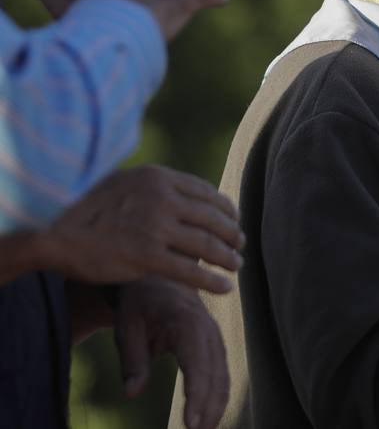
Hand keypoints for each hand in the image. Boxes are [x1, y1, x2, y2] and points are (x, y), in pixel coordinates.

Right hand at [41, 165, 243, 293]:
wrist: (51, 232)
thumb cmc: (85, 210)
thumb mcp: (123, 184)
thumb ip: (154, 188)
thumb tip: (183, 194)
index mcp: (158, 178)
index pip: (206, 193)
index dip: (225, 209)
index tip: (233, 220)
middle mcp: (162, 198)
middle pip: (212, 218)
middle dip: (232, 234)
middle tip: (240, 245)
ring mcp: (155, 226)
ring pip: (207, 244)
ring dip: (227, 258)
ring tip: (236, 266)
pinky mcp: (146, 256)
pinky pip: (190, 270)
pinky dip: (212, 280)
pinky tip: (225, 287)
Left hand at [115, 277, 228, 428]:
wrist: (158, 280)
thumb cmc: (140, 304)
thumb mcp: (127, 328)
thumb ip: (133, 360)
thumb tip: (132, 394)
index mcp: (186, 323)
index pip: (197, 365)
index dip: (197, 396)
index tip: (192, 424)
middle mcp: (208, 330)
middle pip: (215, 374)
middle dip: (210, 407)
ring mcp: (215, 336)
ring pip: (223, 375)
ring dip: (217, 404)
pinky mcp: (215, 343)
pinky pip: (221, 371)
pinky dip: (218, 394)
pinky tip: (210, 415)